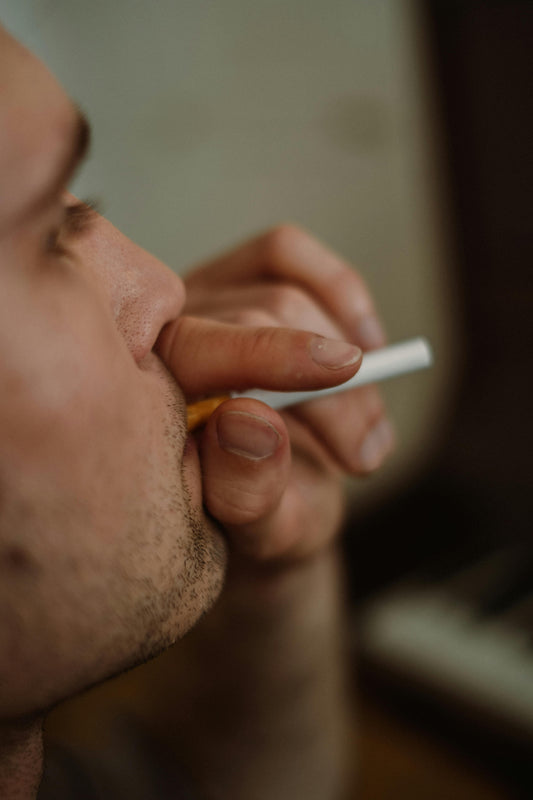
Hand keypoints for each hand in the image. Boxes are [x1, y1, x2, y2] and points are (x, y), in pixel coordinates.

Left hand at [158, 225, 394, 562]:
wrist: (275, 501)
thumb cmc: (260, 518)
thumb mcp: (263, 533)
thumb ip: (249, 494)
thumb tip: (248, 420)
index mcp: (147, 402)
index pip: (193, 352)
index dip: (271, 354)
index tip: (348, 371)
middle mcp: (161, 339)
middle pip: (253, 322)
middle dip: (332, 392)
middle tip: (366, 455)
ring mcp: (193, 302)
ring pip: (283, 294)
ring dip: (350, 360)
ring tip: (367, 434)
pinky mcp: (231, 275)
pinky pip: (284, 252)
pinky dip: (338, 289)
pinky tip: (368, 342)